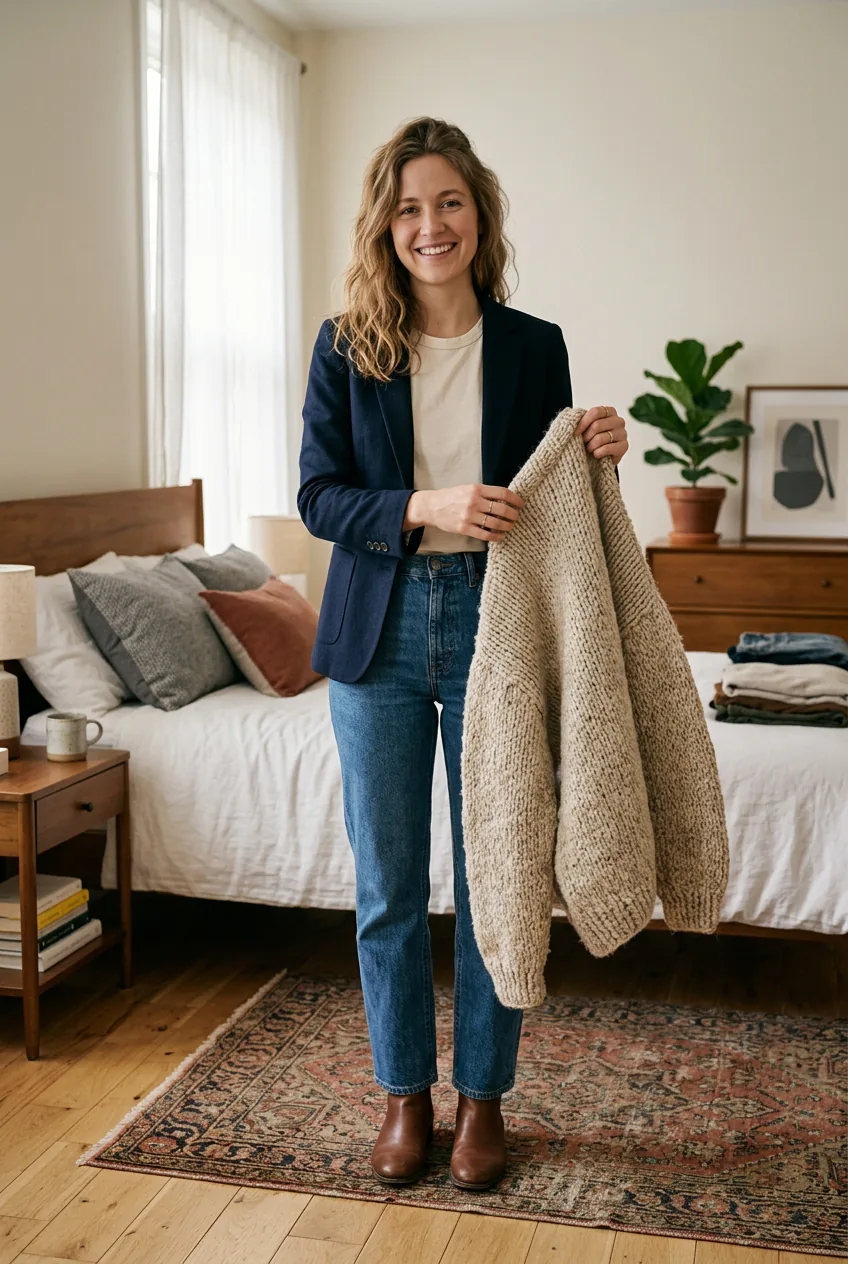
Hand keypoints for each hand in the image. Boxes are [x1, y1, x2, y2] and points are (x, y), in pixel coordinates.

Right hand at [404, 483, 524, 540]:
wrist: (431, 506)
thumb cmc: (451, 497)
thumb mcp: (468, 488)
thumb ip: (484, 493)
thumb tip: (504, 499)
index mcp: (476, 489)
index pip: (502, 493)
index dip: (515, 499)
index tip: (521, 504)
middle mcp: (474, 501)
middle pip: (502, 509)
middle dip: (513, 515)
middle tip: (516, 517)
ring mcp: (469, 516)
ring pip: (496, 523)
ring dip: (507, 526)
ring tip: (510, 527)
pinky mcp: (464, 528)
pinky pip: (485, 534)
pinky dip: (496, 536)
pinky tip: (500, 536)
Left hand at [577, 405, 628, 465]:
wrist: (599, 459)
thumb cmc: (591, 440)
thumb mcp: (585, 428)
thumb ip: (581, 420)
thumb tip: (571, 421)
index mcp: (610, 411)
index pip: (595, 412)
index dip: (583, 423)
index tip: (575, 433)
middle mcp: (619, 421)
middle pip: (597, 425)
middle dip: (586, 436)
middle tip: (584, 443)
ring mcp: (623, 433)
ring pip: (600, 438)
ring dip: (590, 446)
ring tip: (590, 449)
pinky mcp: (624, 446)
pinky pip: (606, 448)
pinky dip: (597, 453)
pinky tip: (596, 454)